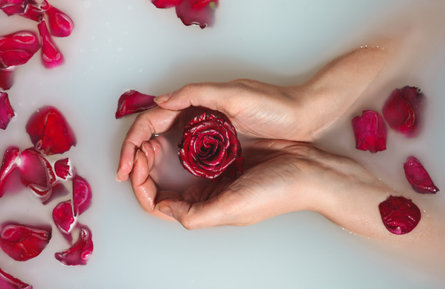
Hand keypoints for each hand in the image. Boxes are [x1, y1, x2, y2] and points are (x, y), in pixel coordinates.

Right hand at [117, 47, 386, 181]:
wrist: (305, 117)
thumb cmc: (275, 105)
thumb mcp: (237, 96)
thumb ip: (197, 94)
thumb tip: (160, 101)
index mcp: (196, 103)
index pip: (151, 122)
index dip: (132, 144)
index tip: (124, 169)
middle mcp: (197, 118)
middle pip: (155, 137)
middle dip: (138, 158)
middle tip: (131, 181)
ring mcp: (208, 134)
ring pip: (169, 149)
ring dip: (153, 165)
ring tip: (146, 185)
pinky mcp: (220, 147)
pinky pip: (189, 158)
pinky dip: (174, 169)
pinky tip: (171, 182)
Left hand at [131, 138, 390, 231]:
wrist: (308, 170)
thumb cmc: (275, 192)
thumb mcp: (232, 209)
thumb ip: (195, 215)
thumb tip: (162, 206)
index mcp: (204, 209)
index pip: (158, 204)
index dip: (141, 187)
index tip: (137, 166)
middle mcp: (205, 194)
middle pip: (162, 185)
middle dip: (146, 167)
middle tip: (143, 148)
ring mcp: (214, 174)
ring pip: (174, 167)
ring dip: (159, 154)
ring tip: (153, 139)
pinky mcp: (224, 156)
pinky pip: (192, 150)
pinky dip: (178, 142)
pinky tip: (174, 132)